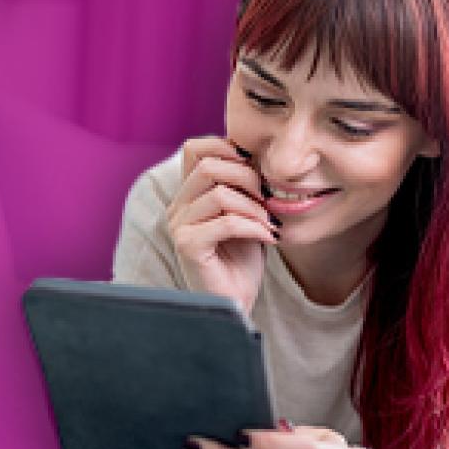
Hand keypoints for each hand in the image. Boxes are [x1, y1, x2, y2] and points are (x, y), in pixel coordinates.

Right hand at [166, 136, 278, 314]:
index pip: (194, 149)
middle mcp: (178, 207)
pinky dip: (254, 227)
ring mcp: (179, 226)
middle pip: (208, 167)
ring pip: (219, 194)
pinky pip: (226, 223)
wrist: (235, 302)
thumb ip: (245, 186)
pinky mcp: (188, 247)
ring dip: (254, 207)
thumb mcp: (247, 214)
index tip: (255, 165)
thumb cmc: (241, 260)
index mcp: (188, 195)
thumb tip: (261, 155)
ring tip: (270, 222)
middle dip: (247, 177)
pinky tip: (269, 238)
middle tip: (269, 197)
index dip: (225, 147)